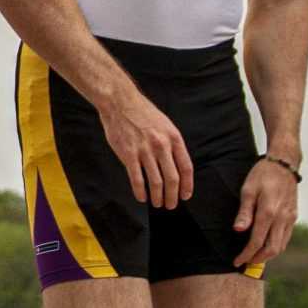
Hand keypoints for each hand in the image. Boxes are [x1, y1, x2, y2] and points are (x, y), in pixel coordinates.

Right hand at [99, 91, 192, 208]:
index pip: (186, 168)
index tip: (185, 196)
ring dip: (158, 197)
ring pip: (156, 182)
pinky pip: (137, 179)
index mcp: (174, 138)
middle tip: (171, 205)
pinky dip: (140, 192)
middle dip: (173, 196)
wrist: (120, 102)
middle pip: (172, 179)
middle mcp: (162, 146)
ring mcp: (145, 151)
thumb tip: (175, 166)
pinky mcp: (128, 154)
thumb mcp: (165, 125)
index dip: (187, 185)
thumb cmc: (143, 113)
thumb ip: (171, 144)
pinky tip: (142, 197)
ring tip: (157, 203)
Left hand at [231, 156, 299, 268]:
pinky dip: (276, 245)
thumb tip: (238, 230)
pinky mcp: (294, 216)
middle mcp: (282, 218)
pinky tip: (266, 245)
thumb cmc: (262, 175)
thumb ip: (244, 212)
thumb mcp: (248, 190)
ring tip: (254, 257)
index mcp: (268, 212)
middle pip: (272, 249)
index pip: (257, 242)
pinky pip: (286, 237)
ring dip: (268, 255)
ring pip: (281, 245)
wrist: (284, 164)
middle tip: (245, 262)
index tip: (236, 261)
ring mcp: (290, 218)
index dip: (246, 254)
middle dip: (257, 259)